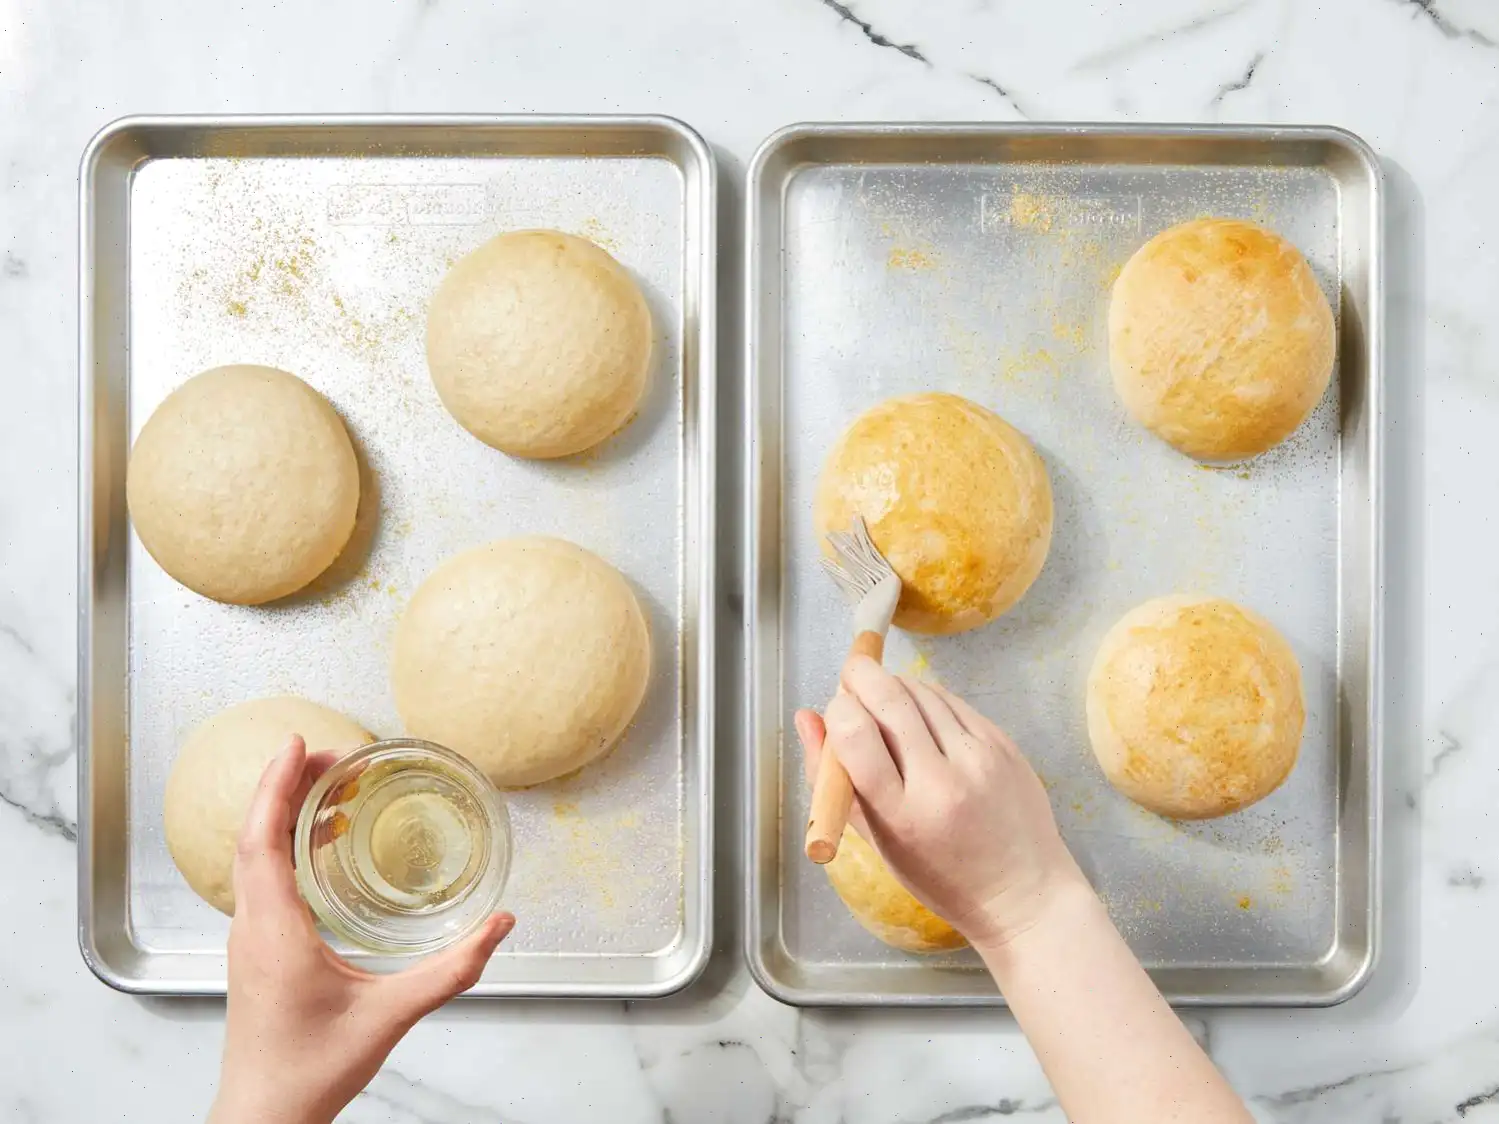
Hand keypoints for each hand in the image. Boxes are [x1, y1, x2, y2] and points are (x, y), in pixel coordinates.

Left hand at [210, 737, 514, 1123]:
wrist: (265, 1117)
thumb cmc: (310, 1071)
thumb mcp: (390, 1016)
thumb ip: (450, 971)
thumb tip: (498, 927)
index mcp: (276, 931)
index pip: (262, 839)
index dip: (277, 786)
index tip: (298, 745)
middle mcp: (253, 927)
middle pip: (255, 837)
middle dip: (287, 786)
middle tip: (331, 755)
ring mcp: (249, 940)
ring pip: (255, 858)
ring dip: (283, 815)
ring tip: (329, 791)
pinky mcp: (256, 952)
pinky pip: (262, 880)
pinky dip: (284, 847)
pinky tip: (318, 850)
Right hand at [796, 656, 1084, 948]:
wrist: (1022, 891)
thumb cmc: (939, 875)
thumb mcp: (877, 839)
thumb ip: (835, 779)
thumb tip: (806, 717)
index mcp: (901, 814)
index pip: (856, 734)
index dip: (838, 709)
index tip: (836, 709)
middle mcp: (941, 781)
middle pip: (889, 699)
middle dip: (861, 675)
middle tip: (852, 675)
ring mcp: (978, 759)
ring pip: (922, 691)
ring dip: (895, 685)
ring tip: (887, 703)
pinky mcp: (1003, 744)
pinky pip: (953, 701)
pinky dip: (929, 698)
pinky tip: (923, 716)